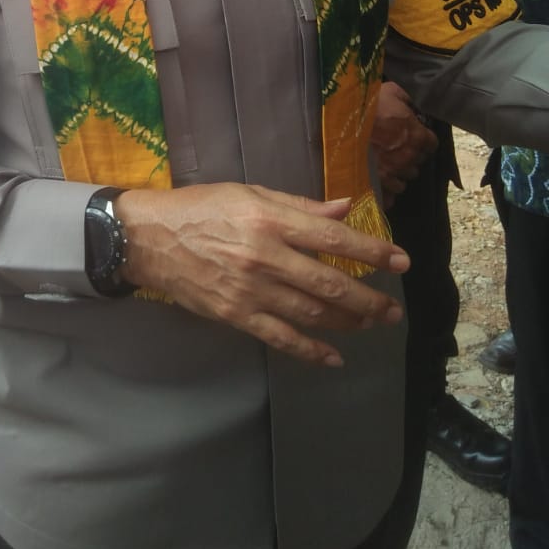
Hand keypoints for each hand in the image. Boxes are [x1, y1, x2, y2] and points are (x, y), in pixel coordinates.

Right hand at [115, 182, 408, 367]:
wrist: (149, 238)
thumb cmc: (200, 207)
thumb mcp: (248, 193)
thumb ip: (297, 205)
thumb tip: (344, 209)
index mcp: (269, 219)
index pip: (333, 239)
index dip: (372, 252)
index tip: (400, 262)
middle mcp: (265, 256)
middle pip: (330, 285)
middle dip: (369, 299)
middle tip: (393, 308)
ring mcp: (251, 290)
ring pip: (312, 314)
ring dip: (349, 323)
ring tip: (371, 324)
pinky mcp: (236, 315)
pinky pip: (281, 338)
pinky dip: (311, 350)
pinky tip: (333, 356)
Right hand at [370, 81, 437, 205]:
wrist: (340, 123)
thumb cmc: (366, 105)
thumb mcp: (390, 90)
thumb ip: (406, 98)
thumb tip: (412, 103)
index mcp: (417, 136)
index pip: (432, 144)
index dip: (422, 139)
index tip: (413, 135)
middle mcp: (409, 158)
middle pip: (417, 164)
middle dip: (409, 157)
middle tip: (396, 149)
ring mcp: (393, 174)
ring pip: (403, 182)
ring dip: (397, 175)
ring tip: (385, 166)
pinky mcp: (377, 185)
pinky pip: (388, 198)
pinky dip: (385, 193)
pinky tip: (378, 184)